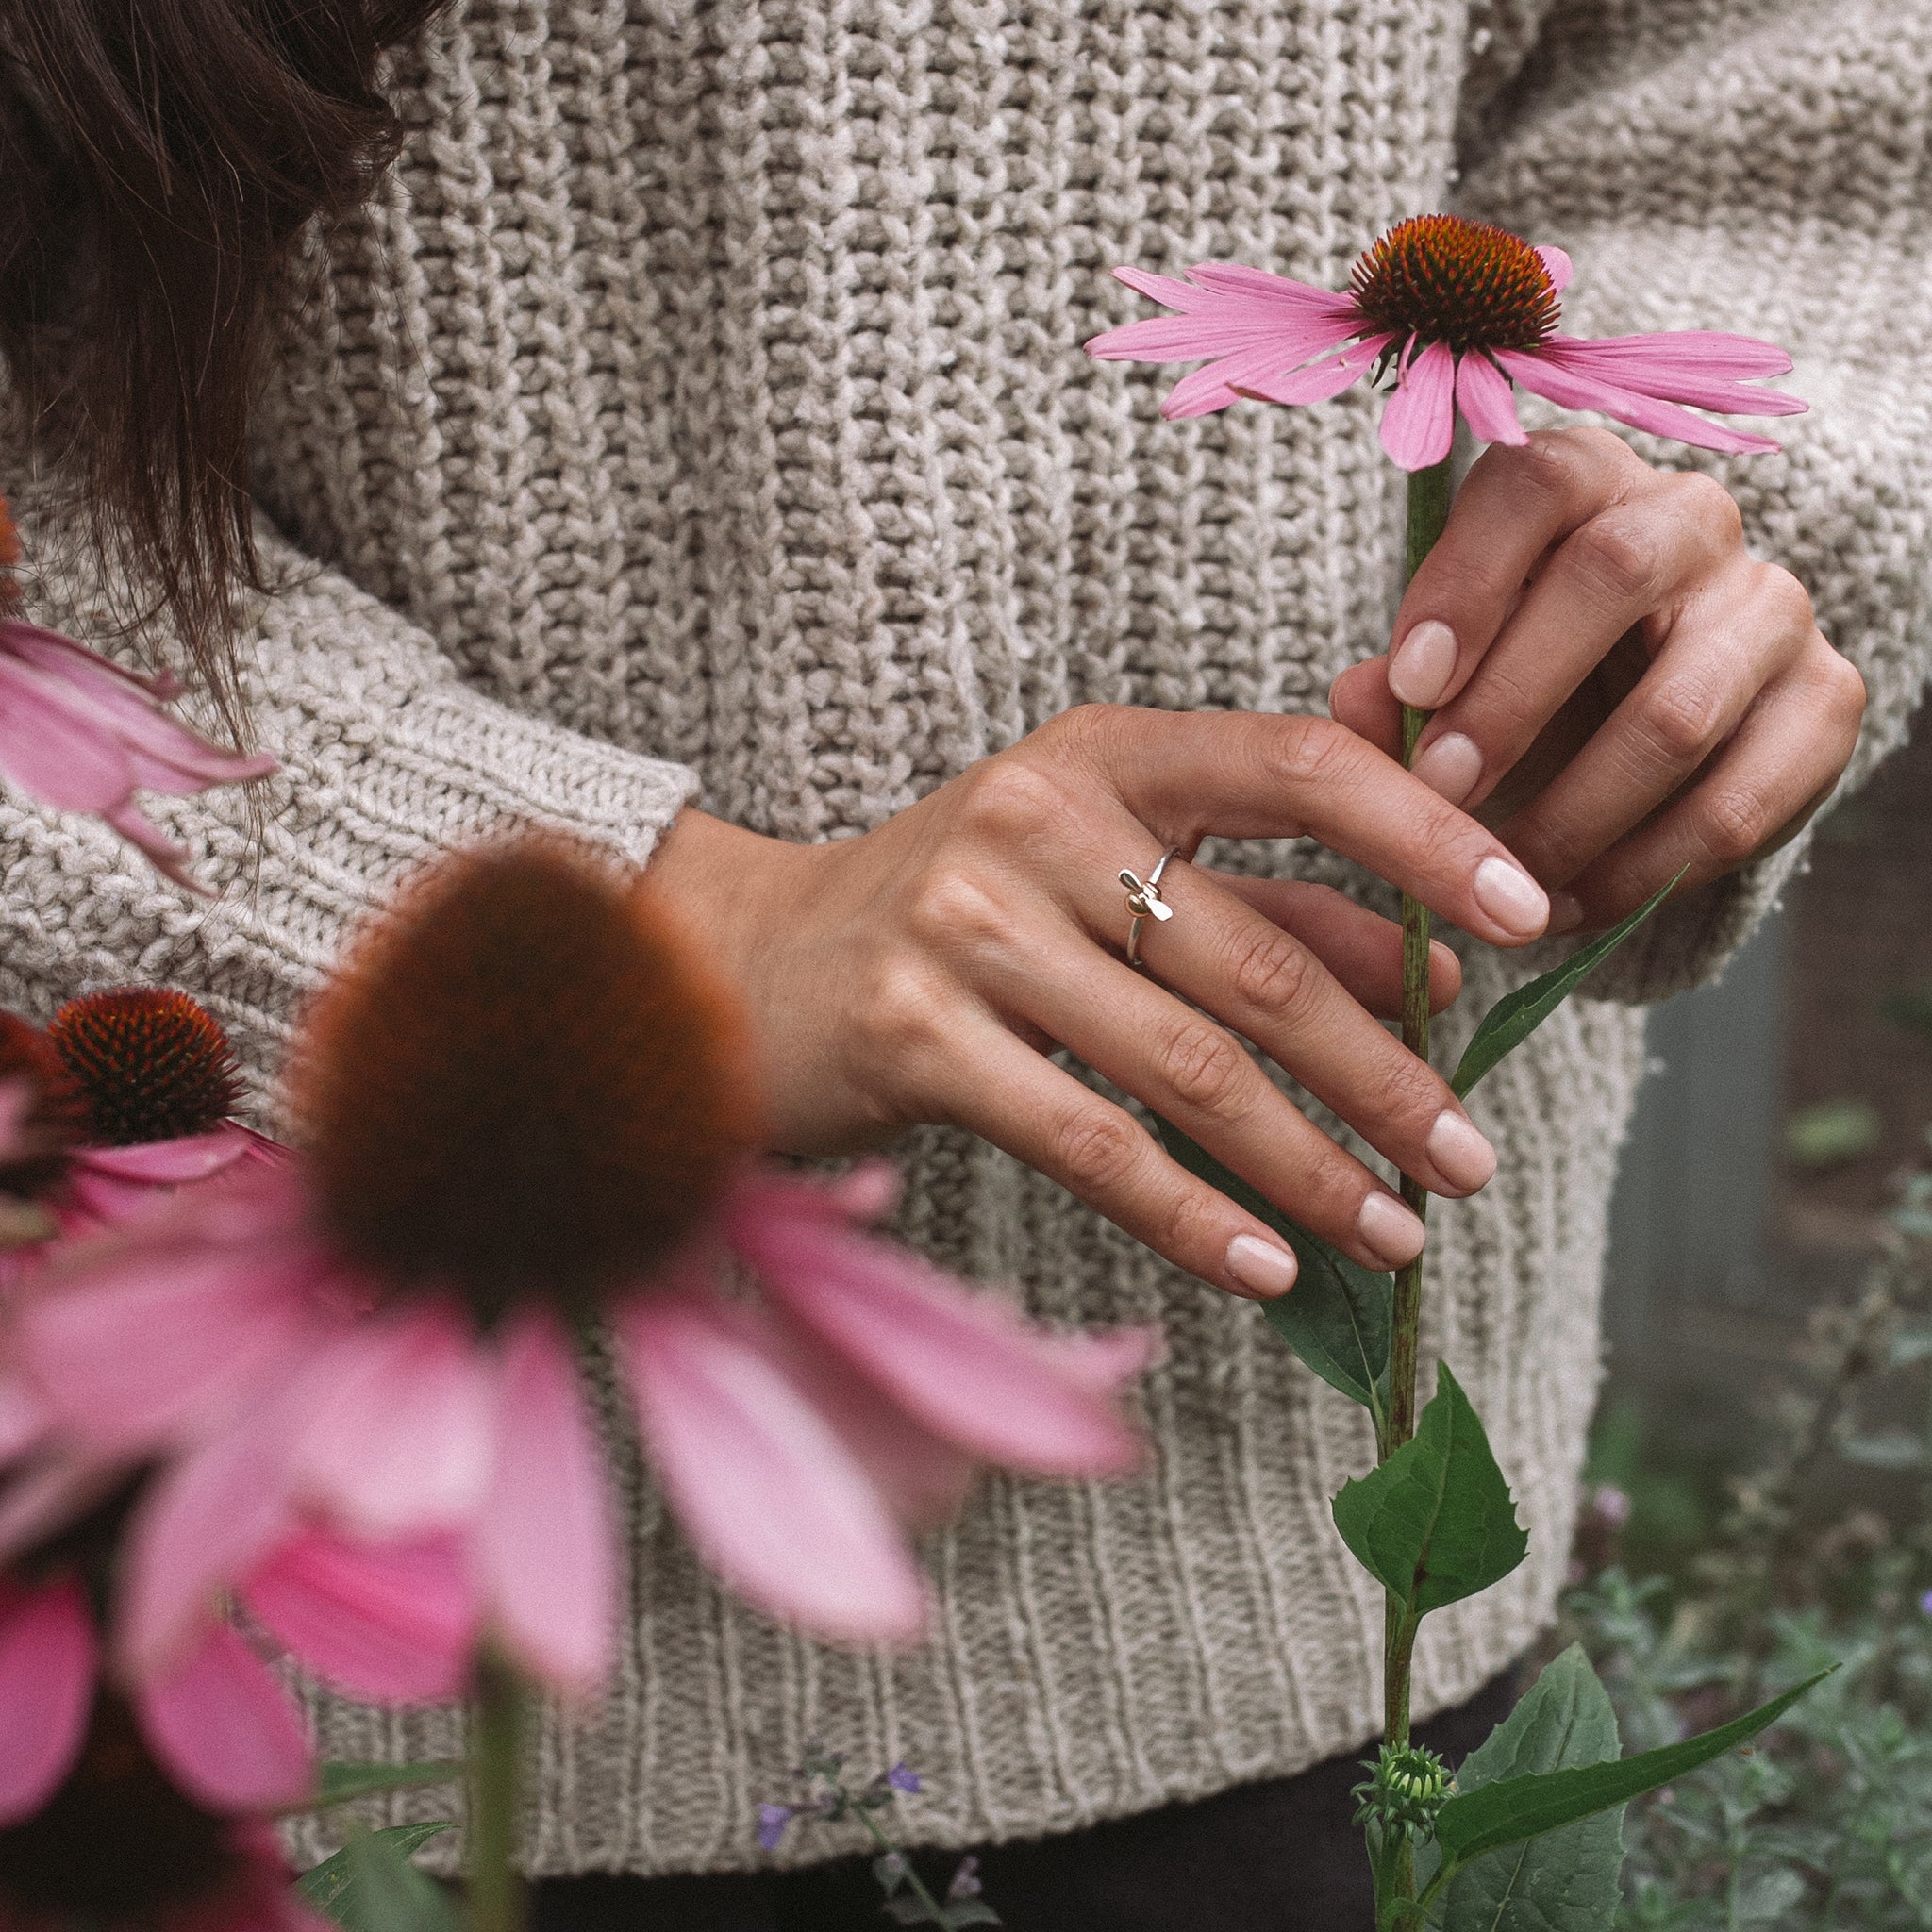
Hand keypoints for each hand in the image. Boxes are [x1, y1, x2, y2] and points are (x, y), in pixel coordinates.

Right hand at [650, 705, 1554, 1298]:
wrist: (747, 966)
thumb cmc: (956, 913)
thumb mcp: (1103, 872)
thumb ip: (1262, 899)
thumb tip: (1428, 968)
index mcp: (1103, 754)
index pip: (1296, 766)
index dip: (1428, 835)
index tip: (1535, 914)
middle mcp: (1034, 820)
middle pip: (1257, 958)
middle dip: (1384, 1073)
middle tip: (1466, 1156)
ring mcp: (964, 925)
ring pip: (1186, 1066)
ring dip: (1310, 1166)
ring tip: (1394, 1232)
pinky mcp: (913, 1034)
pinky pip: (1091, 1142)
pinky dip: (1192, 1216)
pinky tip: (1267, 1267)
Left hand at [1330, 427, 1865, 934]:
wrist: (1646, 717)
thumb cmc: (1523, 671)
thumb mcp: (1449, 667)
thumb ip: (1393, 685)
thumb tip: (1356, 702)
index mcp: (1586, 483)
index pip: (1536, 485)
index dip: (1467, 581)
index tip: (1408, 684)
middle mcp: (1690, 520)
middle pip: (1612, 576)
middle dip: (1510, 700)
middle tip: (1440, 791)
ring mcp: (1770, 609)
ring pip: (1678, 712)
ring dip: (1572, 813)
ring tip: (1498, 874)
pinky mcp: (1824, 703)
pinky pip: (1737, 805)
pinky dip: (1641, 872)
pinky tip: (1571, 904)